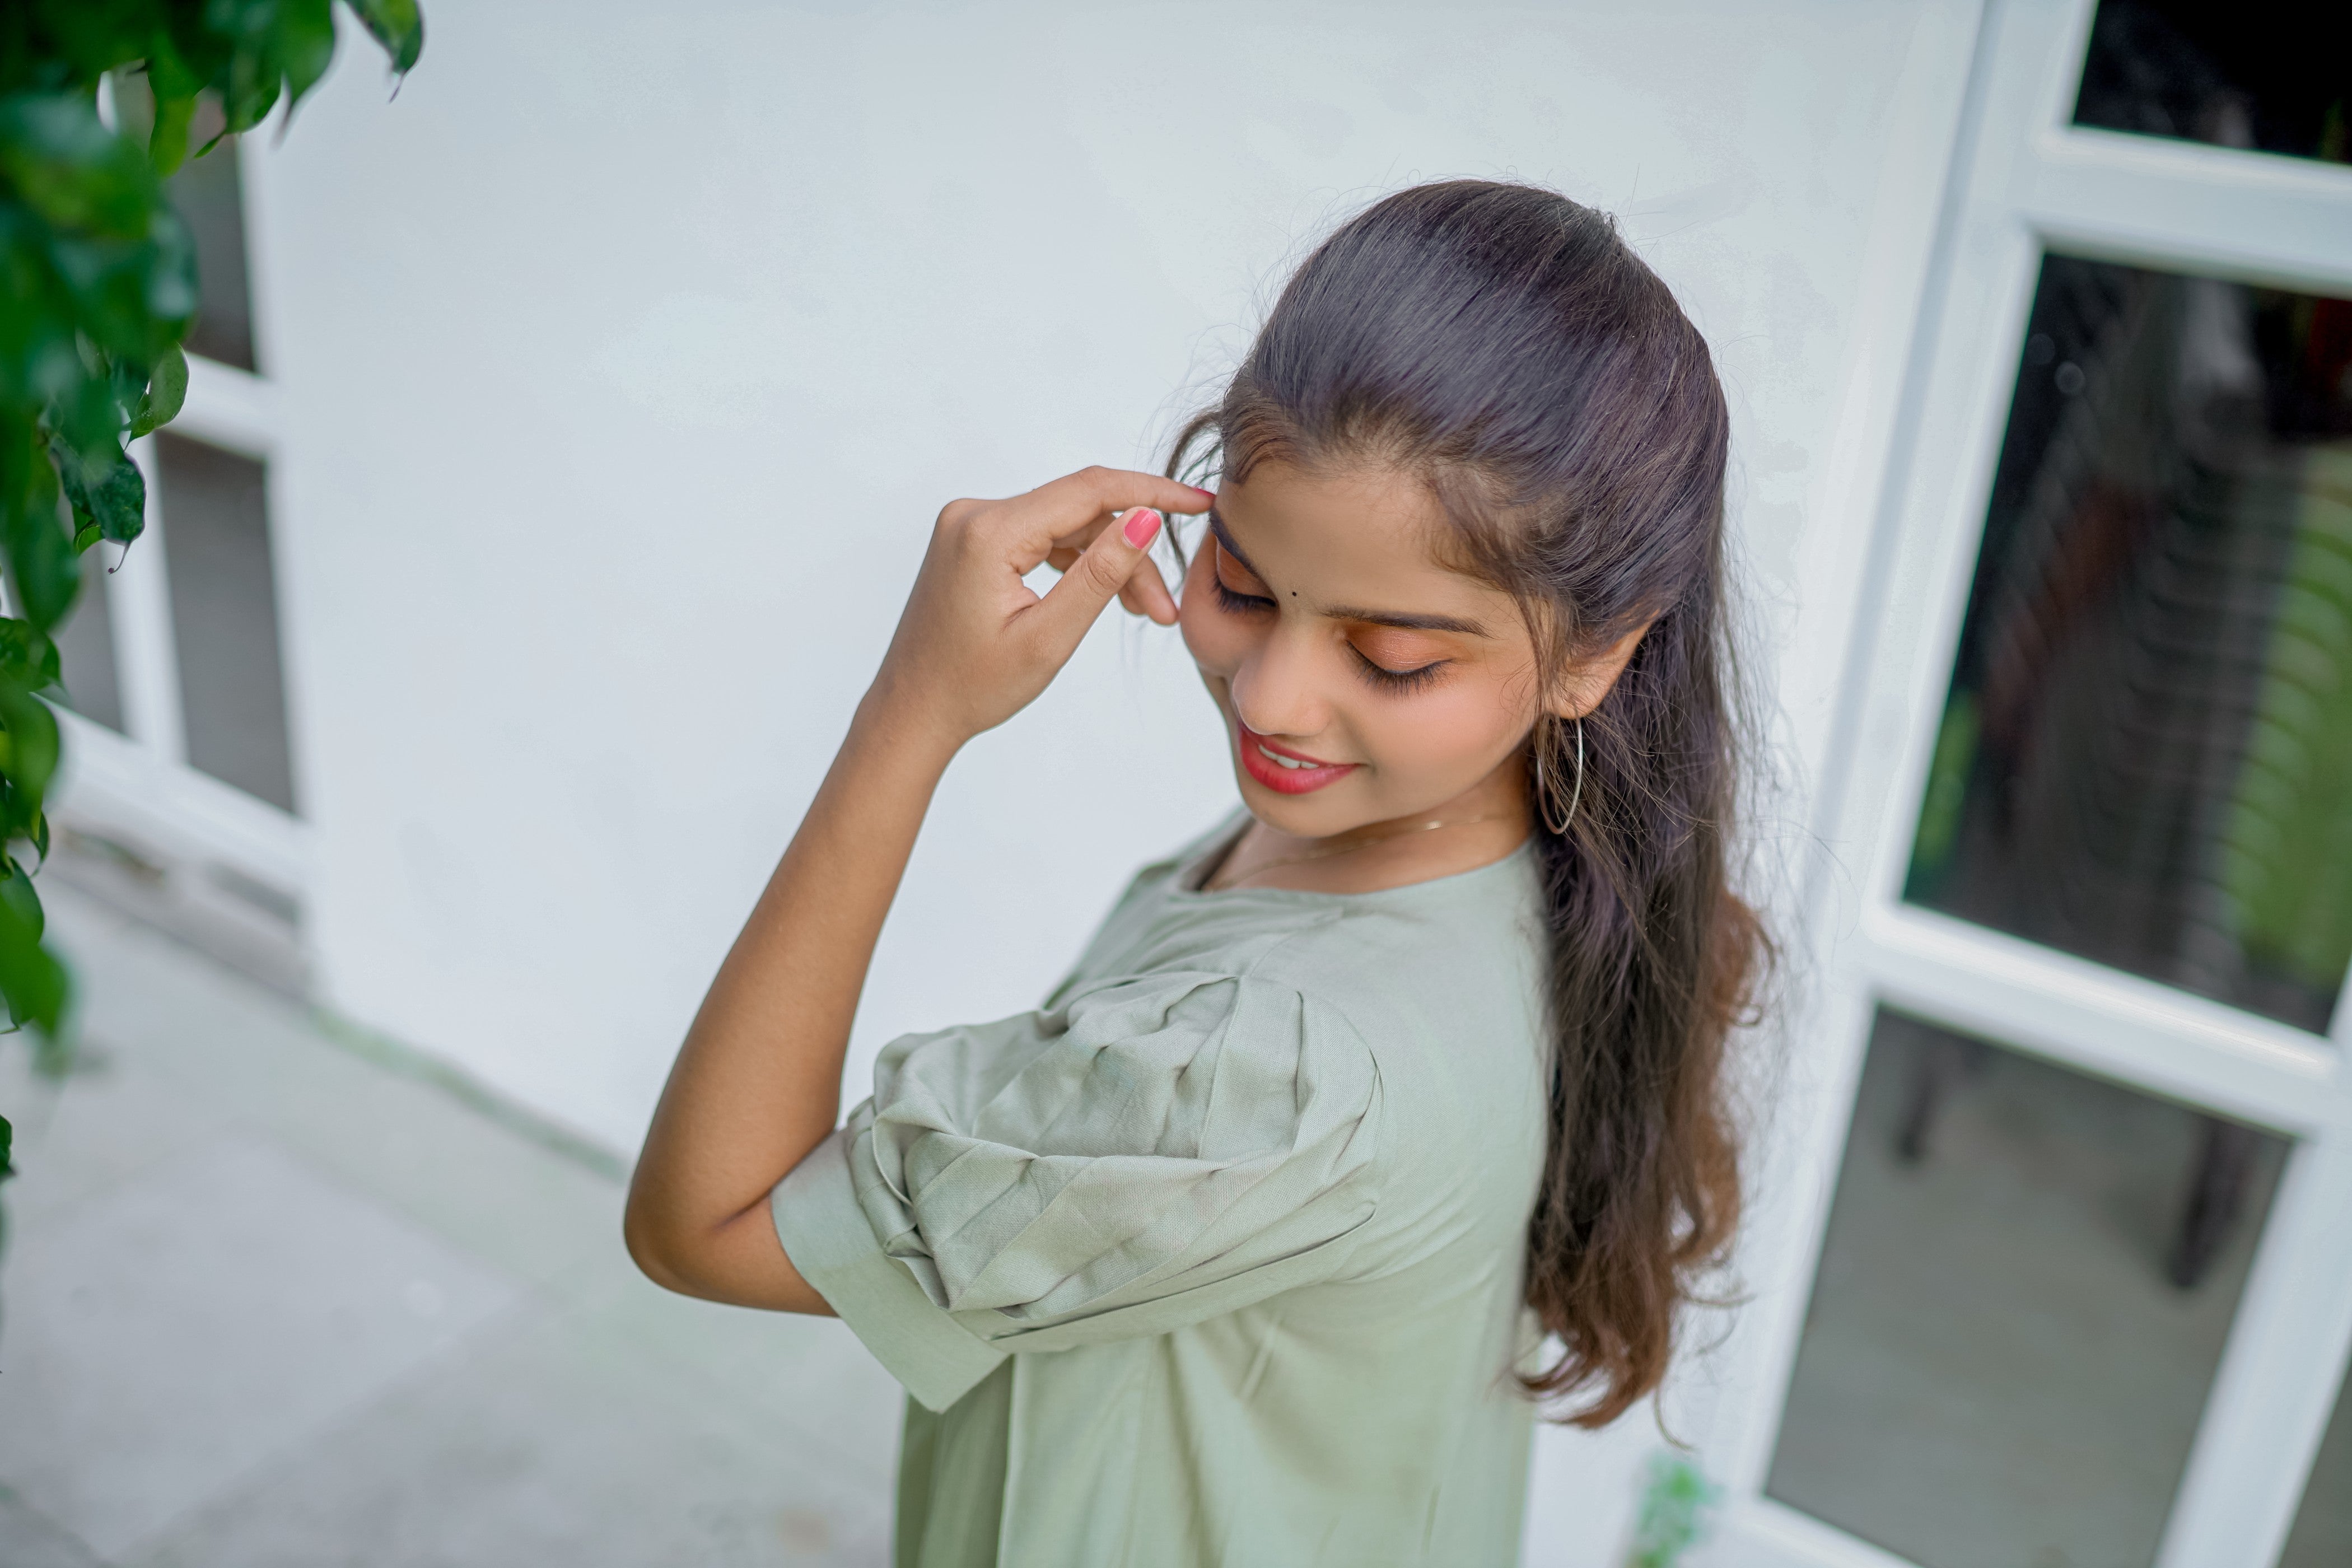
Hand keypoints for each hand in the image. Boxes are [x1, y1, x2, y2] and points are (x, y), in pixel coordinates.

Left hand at [865, 466, 1214, 747]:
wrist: (912, 711)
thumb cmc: (973, 688)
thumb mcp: (1048, 638)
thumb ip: (1099, 575)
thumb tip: (1145, 517)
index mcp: (988, 532)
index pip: (1089, 490)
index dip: (1152, 492)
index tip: (1202, 502)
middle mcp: (974, 513)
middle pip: (1081, 512)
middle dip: (1132, 554)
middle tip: (1165, 611)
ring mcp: (971, 524)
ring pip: (1066, 527)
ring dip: (1108, 563)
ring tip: (1143, 614)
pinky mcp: (974, 539)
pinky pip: (1042, 537)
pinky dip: (1077, 563)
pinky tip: (1104, 598)